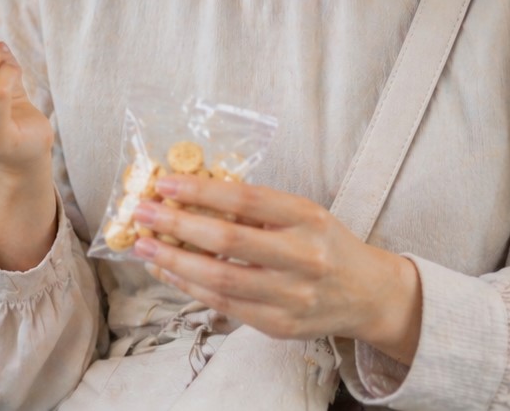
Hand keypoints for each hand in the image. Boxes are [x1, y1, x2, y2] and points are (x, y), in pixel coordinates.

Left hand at [131, 175, 422, 363]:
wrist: (368, 295)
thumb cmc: (324, 244)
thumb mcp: (301, 214)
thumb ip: (254, 206)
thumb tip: (188, 192)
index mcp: (308, 219)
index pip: (246, 201)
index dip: (200, 191)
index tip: (164, 183)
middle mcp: (303, 258)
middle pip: (228, 242)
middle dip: (176, 225)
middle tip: (141, 212)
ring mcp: (292, 297)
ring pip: (220, 280)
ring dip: (173, 261)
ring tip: (143, 245)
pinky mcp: (279, 326)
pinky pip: (223, 305)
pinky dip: (189, 286)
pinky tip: (166, 270)